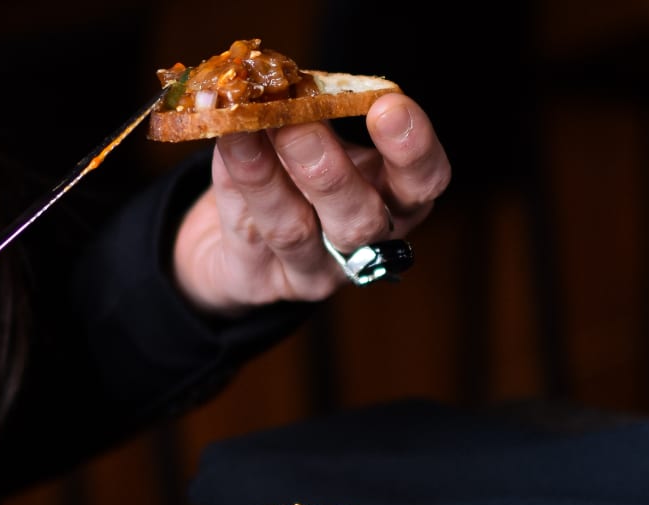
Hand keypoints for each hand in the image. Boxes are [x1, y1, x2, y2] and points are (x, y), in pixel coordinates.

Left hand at [171, 92, 449, 314]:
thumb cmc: (291, 176)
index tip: (388, 106)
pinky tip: (225, 143)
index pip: (423, 182)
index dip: (412, 149)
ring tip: (250, 127)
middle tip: (301, 121)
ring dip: (270, 175)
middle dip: (330, 170)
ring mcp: (311, 271)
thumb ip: (308, 110)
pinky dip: (233, 183)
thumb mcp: (314, 136)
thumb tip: (281, 77)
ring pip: (294, 230)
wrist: (236, 241)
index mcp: (394, 200)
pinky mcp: (259, 283)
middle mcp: (362, 244)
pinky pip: (245, 233)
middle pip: (361, 219)